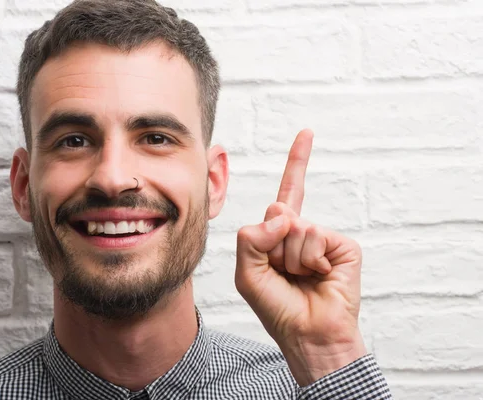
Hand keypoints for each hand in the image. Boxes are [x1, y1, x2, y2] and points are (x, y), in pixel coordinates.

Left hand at [234, 129, 366, 386]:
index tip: (307, 133)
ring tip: (302, 277)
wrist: (308, 335)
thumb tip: (282, 211)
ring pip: (296, 227)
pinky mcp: (344, 246)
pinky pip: (315, 236)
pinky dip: (310, 260)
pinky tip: (320, 276)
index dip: (297, 163)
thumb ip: (251, 237)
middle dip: (273, 246)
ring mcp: (324, 237)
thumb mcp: (247, 273)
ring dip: (291, 258)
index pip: (288, 192)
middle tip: (284, 272)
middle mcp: (303, 231)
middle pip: (278, 211)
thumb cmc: (277, 307)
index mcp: (281, 235)